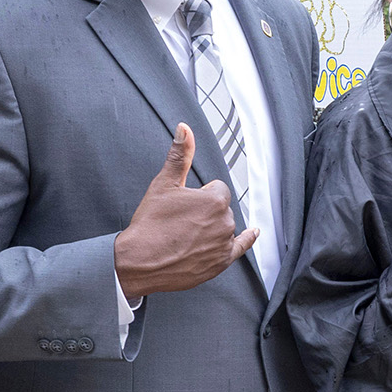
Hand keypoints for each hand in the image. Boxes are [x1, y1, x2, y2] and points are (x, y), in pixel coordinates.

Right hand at [115, 123, 258, 298]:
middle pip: (221, 208)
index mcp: (215, 200)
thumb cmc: (149, 224)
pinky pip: (241, 247)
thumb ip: (180, 155)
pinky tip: (253, 233)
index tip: (183, 205)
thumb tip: (185, 129)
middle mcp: (225, 222)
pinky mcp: (220, 262)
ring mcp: (224, 244)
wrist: (138, 261)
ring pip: (224, 226)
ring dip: (212, 227)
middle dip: (205, 211)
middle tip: (181, 221)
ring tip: (186, 236)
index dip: (199, 195)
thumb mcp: (164, 184)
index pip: (217, 189)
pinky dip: (247, 239)